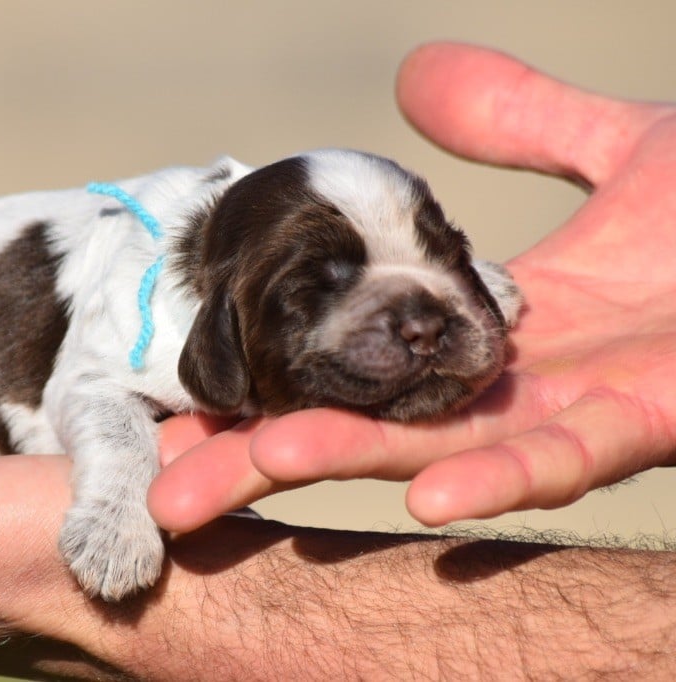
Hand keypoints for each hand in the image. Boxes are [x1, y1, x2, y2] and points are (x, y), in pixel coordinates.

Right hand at [148, 42, 675, 531]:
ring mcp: (570, 411)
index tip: (183, 403)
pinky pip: (556, 459)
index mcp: (489, 323)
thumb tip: (411, 76)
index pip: (351, 358)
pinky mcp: (643, 423)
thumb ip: (517, 119)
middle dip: (261, 457)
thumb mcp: (619, 146)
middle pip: (362, 424)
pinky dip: (492, 476)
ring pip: (433, 450)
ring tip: (250, 472)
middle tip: (166, 487)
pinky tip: (426, 496)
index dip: (268, 384)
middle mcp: (506, 383)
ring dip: (342, 466)